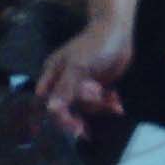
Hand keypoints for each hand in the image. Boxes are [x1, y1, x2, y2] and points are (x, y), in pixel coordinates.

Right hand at [38, 19, 132, 135]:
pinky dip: (107, 105)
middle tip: (85, 131)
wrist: (118, 32)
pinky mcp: (98, 88)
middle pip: (64, 109)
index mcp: (53, 75)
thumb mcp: (78, 66)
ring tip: (109, 100)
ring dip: (97, 108)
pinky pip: (99, 104)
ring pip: (84, 108)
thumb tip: (50, 109)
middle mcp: (64, 82)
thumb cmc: (94, 45)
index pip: (46, 102)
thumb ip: (64, 88)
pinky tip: (116, 104)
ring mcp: (81, 86)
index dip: (53, 117)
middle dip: (76, 118)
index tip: (66, 129)